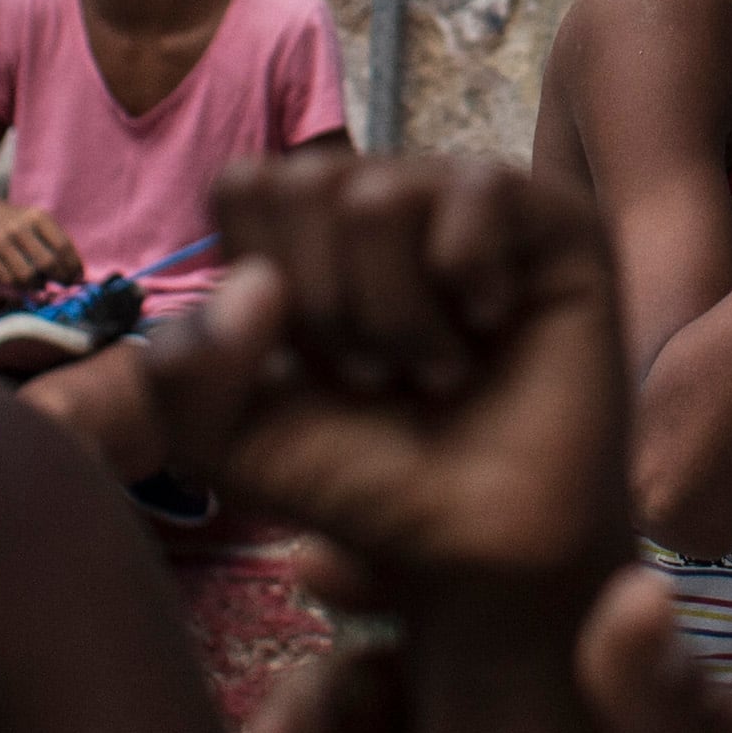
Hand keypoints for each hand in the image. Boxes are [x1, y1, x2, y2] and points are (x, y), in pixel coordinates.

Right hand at [0, 196, 80, 293]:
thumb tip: (78, 275)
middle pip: (47, 262)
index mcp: (37, 217)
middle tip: (64, 284)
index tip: (78, 277)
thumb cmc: (19, 223)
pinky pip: (9, 279)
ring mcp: (0, 241)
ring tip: (43, 283)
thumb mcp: (38, 222)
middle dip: (60, 278)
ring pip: (27, 275)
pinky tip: (25, 282)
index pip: (62, 246)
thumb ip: (56, 243)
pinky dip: (21, 286)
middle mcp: (18, 227)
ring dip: (39, 285)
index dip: (73, 266)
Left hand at [136, 152, 630, 592]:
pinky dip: (469, 276)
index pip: (246, 183)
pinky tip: (492, 326)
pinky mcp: (551, 222)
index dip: (262, 282)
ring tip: (437, 372)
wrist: (478, 550)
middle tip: (377, 377)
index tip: (304, 363)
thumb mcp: (227, 440)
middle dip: (325, 307)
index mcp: (310, 238)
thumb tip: (255, 280)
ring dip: (396, 315)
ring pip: (377, 196)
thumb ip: (180, 368)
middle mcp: (388, 209)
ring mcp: (468, 210)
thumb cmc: (365, 486)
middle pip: (304, 182)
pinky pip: (477, 188)